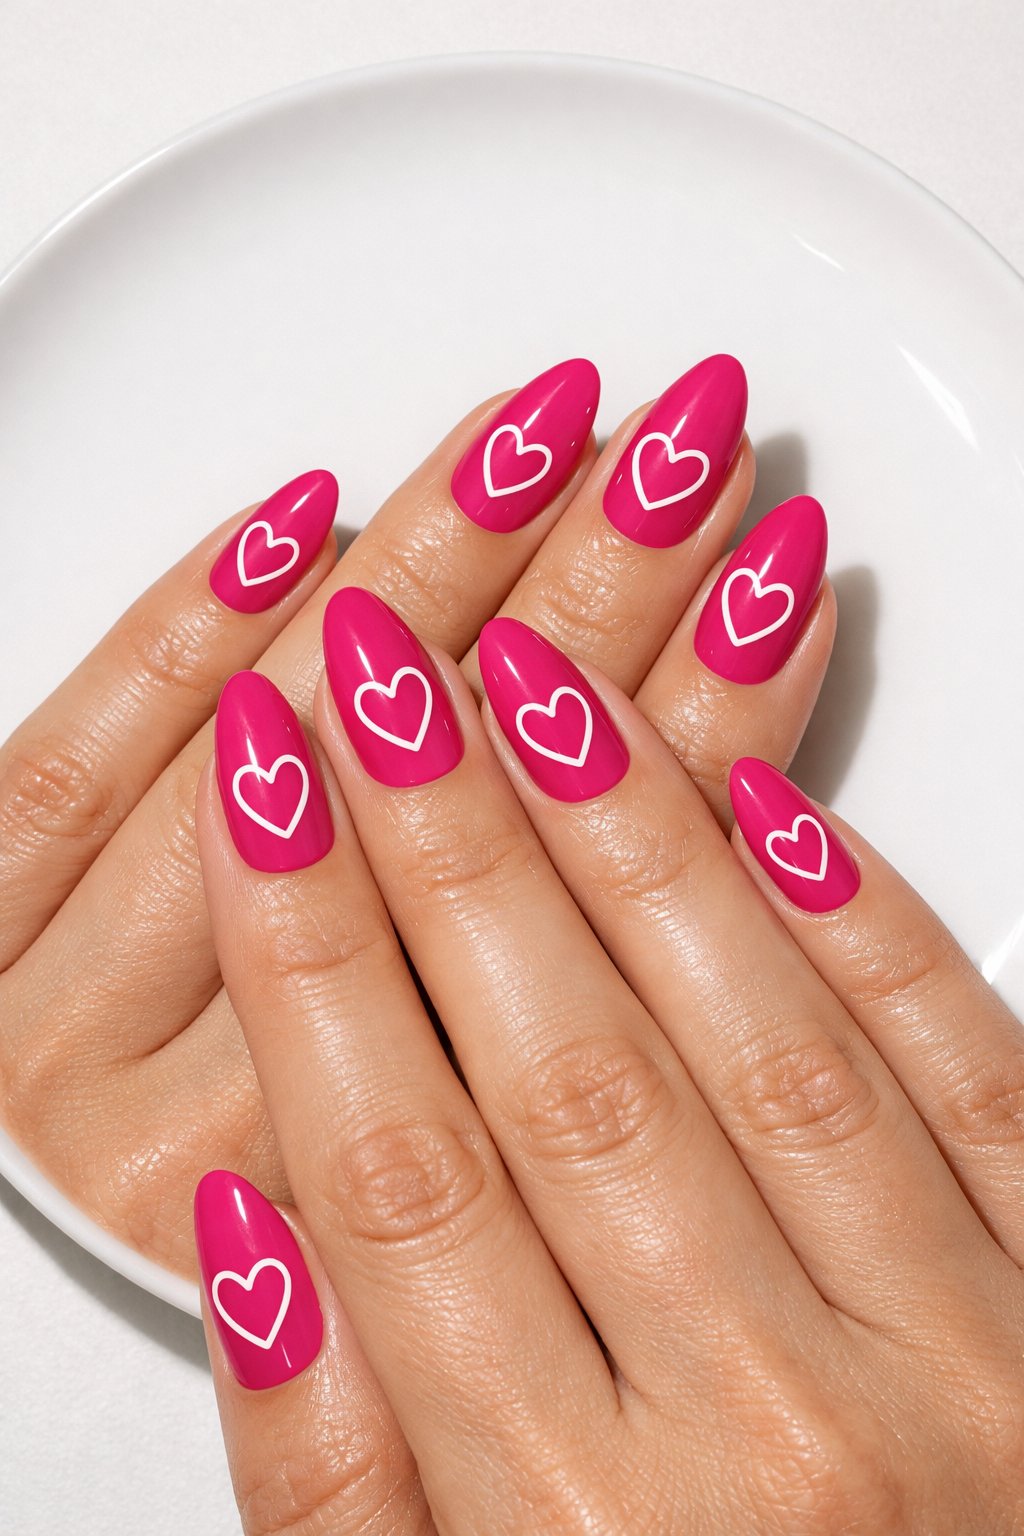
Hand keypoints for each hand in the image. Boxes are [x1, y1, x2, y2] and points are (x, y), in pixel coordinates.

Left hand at [0, 355, 833, 1272]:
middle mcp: (219, 1148)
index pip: (569, 924)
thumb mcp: (418, 1111)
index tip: (765, 597)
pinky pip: (75, 764)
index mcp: (378, 1203)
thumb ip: (545, 958)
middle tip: (681, 463)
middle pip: (445, 821)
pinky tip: (302, 519)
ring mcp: (69, 1046)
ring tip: (538, 442)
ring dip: (418, 578)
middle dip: (595, 605)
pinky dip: (192, 629)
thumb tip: (712, 738)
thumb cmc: (226, 1137)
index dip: (694, 737)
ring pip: (273, 770)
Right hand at [193, 596, 1022, 1532]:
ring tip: (532, 676)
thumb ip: (329, 1480)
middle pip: (561, 1068)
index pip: (396, 1175)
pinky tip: (767, 796)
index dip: (306, 954)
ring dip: (628, 833)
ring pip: (750, 1034)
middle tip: (377, 671)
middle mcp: (777, 1441)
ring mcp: (952, 1359)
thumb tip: (255, 1229)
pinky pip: (969, 1070)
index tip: (261, 791)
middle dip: (444, 841)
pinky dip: (867, 924)